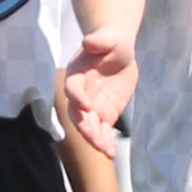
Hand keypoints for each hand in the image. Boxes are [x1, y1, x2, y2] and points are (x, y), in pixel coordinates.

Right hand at [59, 26, 136, 159]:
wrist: (119, 52)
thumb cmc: (110, 43)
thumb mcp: (109, 38)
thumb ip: (99, 40)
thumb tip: (88, 41)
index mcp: (76, 75)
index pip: (72, 88)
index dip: (77, 97)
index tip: (85, 105)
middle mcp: (80, 94)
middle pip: (77, 114)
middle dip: (84, 125)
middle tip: (92, 135)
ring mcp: (92, 107)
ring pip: (89, 127)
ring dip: (95, 139)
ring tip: (105, 150)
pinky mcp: (105, 114)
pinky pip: (103, 131)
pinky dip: (106, 142)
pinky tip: (111, 153)